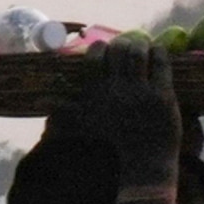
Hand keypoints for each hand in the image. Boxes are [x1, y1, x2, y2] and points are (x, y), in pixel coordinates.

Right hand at [66, 38, 184, 197]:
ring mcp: (141, 92)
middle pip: (118, 51)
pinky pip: (160, 63)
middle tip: (125, 46)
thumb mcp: (85, 124)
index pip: (94, 60)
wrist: (145, 160)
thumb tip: (40, 101)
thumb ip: (64, 110)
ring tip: (141, 45)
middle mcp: (117, 91)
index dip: (99, 48)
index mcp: (97, 95)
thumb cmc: (114, 140)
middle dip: (122, 43)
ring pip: (138, 53)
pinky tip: (157, 51)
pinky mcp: (163, 95)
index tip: (103, 48)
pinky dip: (158, 52)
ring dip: (140, 44)